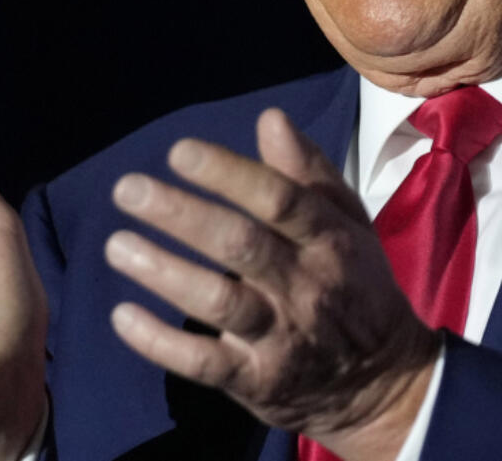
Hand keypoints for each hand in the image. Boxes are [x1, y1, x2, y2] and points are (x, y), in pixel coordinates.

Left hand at [104, 108, 439, 460]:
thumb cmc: (356, 284)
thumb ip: (309, 172)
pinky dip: (160, 342)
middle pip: (240, 244)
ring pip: (218, 301)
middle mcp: (305, 285)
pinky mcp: (257, 381)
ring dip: (163, 272)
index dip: (227, 173)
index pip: (278, 199)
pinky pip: (204, 363)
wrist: (384, 382)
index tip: (178, 151)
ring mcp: (281, 336)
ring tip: (117, 245)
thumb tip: (270, 118)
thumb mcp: (349, 224)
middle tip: (127, 189)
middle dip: (181, 214)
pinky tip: (123, 315)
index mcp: (328, 240)